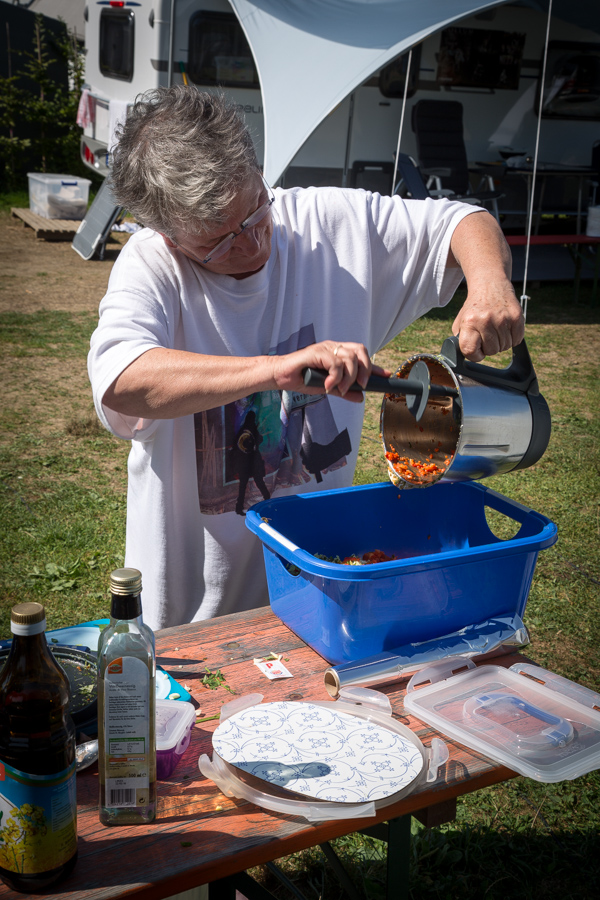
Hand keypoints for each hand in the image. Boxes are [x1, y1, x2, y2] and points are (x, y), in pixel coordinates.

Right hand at [273, 340, 388, 402]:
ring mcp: (325, 348)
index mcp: (337, 353)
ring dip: (349, 378)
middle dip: (365, 370)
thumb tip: (361, 397)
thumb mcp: (328, 388)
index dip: (375, 366)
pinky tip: (328, 386)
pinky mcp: (316, 352)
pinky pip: (335, 363)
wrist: (281, 376)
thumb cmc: (301, 379)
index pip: (361, 355)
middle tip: (361, 386)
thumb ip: (344, 391)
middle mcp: (333, 347)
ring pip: (349, 358)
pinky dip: (335, 377)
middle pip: (360, 351)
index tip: (386, 375)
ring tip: (339, 389)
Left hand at [451, 280, 524, 361]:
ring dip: (501, 343)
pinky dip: (512, 339)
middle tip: (487, 335)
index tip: (477, 351)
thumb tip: (464, 355)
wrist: (490, 286)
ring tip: (495, 330)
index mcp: (469, 322)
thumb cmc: (474, 308)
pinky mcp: (517, 317)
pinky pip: (517, 341)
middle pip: (491, 351)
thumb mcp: (460, 322)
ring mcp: (503, 319)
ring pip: (505, 347)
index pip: (470, 351)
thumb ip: (460, 340)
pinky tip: (505, 328)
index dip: (475, 355)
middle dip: (489, 347)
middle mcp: (486, 320)